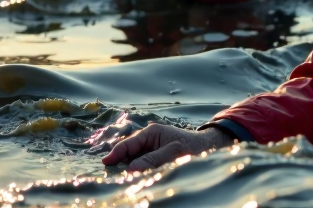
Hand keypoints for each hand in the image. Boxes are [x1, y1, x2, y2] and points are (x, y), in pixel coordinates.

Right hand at [101, 124, 233, 170]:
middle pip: (127, 153)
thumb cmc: (192, 147)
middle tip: (111, 175)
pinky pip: (141, 166)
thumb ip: (153, 159)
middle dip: (120, 163)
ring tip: (120, 179)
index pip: (128, 144)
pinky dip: (137, 172)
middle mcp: (147, 140)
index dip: (116, 154)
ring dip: (128, 169)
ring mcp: (149, 150)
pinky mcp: (153, 159)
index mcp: (151, 133)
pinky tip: (134, 179)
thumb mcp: (174, 152)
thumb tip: (132, 168)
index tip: (105, 164)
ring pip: (132, 161)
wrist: (207, 149)